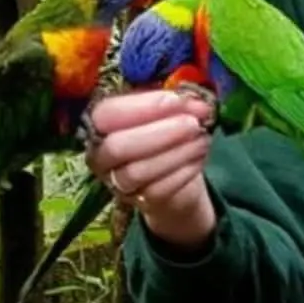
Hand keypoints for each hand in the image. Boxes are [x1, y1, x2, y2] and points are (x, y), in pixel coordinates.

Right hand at [86, 90, 216, 251]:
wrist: (176, 171)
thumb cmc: (165, 129)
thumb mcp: (165, 109)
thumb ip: (173, 102)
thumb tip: (194, 100)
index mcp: (101, 124)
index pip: (106, 114)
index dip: (143, 106)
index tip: (178, 100)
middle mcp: (101, 156)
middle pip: (117, 146)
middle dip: (160, 130)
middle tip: (194, 122)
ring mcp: (117, 183)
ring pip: (136, 172)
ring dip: (176, 152)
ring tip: (202, 139)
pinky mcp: (140, 202)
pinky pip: (157, 190)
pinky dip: (183, 172)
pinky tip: (199, 158)